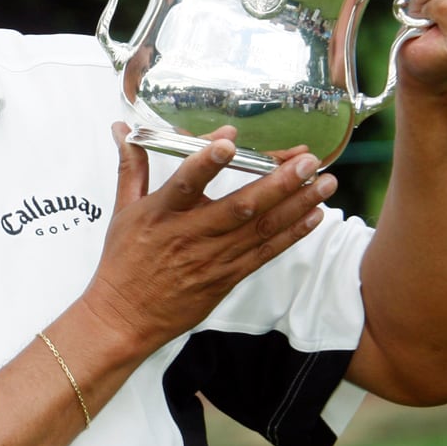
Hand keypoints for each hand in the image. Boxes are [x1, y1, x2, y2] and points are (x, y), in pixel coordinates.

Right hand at [81, 123, 337, 353]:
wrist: (125, 317)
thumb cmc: (124, 261)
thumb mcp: (122, 210)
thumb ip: (131, 166)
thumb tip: (123, 127)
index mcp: (161, 214)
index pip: (185, 184)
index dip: (206, 162)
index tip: (229, 140)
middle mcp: (189, 236)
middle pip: (239, 207)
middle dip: (278, 181)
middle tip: (307, 160)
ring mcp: (212, 259)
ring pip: (261, 229)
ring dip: (296, 204)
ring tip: (324, 182)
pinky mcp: (227, 278)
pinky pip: (265, 254)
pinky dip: (292, 235)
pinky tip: (314, 215)